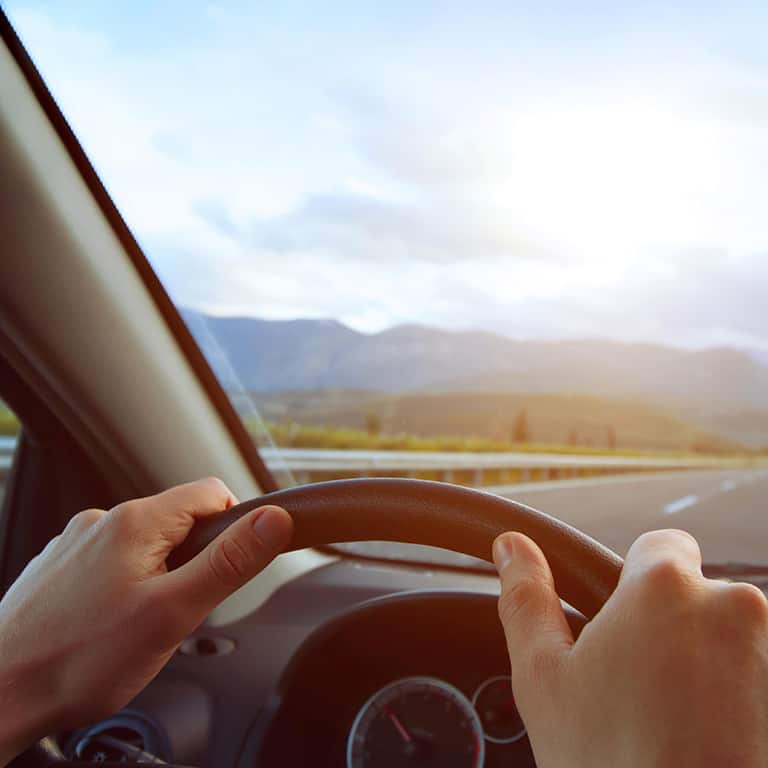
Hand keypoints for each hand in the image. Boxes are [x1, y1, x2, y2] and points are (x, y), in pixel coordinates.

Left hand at [0, 478, 292, 764]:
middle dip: (193, 562)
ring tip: (137, 625)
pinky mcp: (59, 568)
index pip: (212, 493)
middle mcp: (103, 521)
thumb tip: (274, 520)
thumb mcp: (173, 613)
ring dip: (158, 576)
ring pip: (146, 545)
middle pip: (179, 521)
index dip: (233, 527)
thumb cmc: (78, 661)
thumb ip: (229, 563)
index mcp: (135, 521)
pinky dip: (123, 587)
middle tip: (177, 611)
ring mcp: (76, 544)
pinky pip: (112, 563)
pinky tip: (106, 626)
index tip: (227, 568)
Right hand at [494, 529, 767, 766]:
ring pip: (736, 640)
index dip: (637, 583)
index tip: (626, 626)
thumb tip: (512, 546)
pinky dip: (746, 697)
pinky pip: (760, 674)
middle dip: (675, 628)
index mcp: (664, 586)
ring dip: (716, 665)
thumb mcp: (544, 679)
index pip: (661, 545)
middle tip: (644, 688)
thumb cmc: (614, 765)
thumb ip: (527, 598)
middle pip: (701, 595)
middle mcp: (735, 605)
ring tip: (683, 724)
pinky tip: (718, 739)